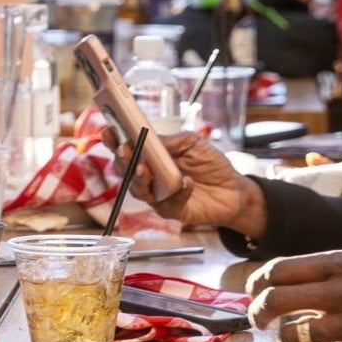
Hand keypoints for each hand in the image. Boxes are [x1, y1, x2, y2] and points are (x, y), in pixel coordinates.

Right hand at [100, 128, 265, 236]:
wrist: (233, 189)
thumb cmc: (210, 164)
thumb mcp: (192, 143)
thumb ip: (170, 140)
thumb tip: (149, 137)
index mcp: (152, 156)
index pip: (127, 147)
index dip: (114, 140)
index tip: (108, 131)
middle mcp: (150, 176)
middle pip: (124, 170)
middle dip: (121, 160)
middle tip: (125, 149)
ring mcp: (158, 195)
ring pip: (138, 190)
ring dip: (139, 178)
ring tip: (145, 168)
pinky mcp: (171, 210)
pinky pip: (167, 203)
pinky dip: (177, 192)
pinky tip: (187, 183)